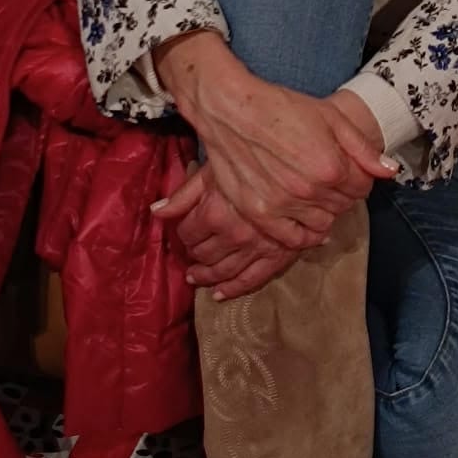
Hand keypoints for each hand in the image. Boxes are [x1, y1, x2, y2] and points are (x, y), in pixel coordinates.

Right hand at [153, 33, 395, 249]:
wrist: (230, 109)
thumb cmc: (280, 107)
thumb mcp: (330, 117)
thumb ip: (362, 147)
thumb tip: (390, 171)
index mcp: (331, 165)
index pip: (363, 187)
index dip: (358, 177)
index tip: (346, 168)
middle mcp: (309, 190)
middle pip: (343, 206)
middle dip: (341, 193)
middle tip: (326, 177)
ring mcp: (283, 205)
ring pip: (322, 225)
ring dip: (322, 212)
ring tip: (311, 193)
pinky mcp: (259, 214)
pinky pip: (291, 240)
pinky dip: (301, 234)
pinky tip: (300, 217)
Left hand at [172, 164, 298, 299]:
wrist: (301, 169)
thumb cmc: (254, 162)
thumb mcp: (216, 169)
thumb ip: (184, 193)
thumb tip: (156, 212)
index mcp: (216, 213)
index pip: (188, 232)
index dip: (183, 232)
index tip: (185, 229)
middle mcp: (234, 235)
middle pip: (204, 254)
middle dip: (193, 255)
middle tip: (189, 254)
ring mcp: (256, 249)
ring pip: (224, 270)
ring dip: (207, 276)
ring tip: (195, 277)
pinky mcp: (277, 256)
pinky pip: (252, 279)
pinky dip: (233, 289)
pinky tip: (219, 295)